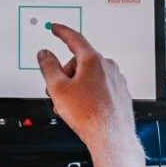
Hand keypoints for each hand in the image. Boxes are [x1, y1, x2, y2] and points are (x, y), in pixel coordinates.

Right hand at [36, 24, 137, 154]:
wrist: (111, 138)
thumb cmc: (89, 115)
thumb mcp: (58, 88)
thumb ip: (48, 66)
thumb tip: (45, 54)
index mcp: (93, 60)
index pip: (75, 39)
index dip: (61, 32)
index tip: (55, 28)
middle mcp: (108, 67)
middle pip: (80, 61)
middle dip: (66, 74)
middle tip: (59, 91)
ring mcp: (116, 80)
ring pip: (89, 75)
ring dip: (76, 85)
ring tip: (71, 105)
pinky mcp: (120, 93)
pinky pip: (99, 85)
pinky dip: (89, 93)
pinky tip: (85, 108)